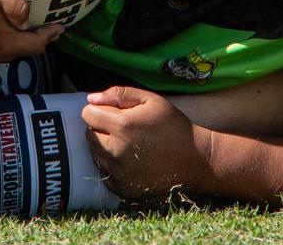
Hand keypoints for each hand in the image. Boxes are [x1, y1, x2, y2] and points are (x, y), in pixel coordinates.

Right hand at [0, 0, 63, 68]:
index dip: (49, 36)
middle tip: (42, 26)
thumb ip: (19, 8)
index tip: (60, 27)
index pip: (35, 46)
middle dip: (31, 40)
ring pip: (1, 53)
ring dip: (11, 41)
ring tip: (18, 27)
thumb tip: (27, 23)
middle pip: (18, 51)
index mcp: (1, 44)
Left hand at [82, 86, 209, 200]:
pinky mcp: (122, 188)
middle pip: (89, 135)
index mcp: (122, 126)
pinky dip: (112, 165)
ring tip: (128, 143)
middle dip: (101, 128)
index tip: (112, 112)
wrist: (194, 159)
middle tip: (123, 128)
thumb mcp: (150, 100)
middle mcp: (116, 151)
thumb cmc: (172, 124)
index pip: (88, 115)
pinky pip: (104, 172)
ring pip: (95, 154)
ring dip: (105, 147)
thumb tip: (90, 99)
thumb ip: (118, 94)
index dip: (99, 110)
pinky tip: (131, 159)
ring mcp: (118, 172)